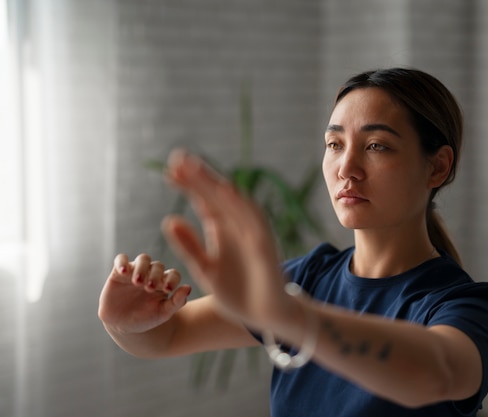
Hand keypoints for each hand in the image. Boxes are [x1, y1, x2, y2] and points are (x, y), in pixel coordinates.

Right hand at [98, 253, 191, 334]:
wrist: (123, 326)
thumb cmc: (146, 318)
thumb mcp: (163, 313)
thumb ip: (177, 302)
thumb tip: (188, 288)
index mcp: (165, 283)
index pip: (173, 274)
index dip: (172, 279)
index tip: (167, 289)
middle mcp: (152, 274)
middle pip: (158, 266)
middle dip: (155, 275)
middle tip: (149, 288)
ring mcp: (136, 271)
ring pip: (143, 259)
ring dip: (142, 268)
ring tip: (137, 282)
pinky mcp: (118, 272)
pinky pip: (121, 259)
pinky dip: (122, 262)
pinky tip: (123, 271)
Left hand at [161, 149, 294, 329]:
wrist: (266, 316)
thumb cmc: (238, 292)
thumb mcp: (205, 268)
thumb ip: (188, 246)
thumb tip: (168, 220)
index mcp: (223, 230)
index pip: (205, 201)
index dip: (189, 186)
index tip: (168, 173)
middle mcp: (238, 226)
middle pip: (217, 196)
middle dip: (199, 177)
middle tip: (177, 158)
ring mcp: (252, 233)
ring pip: (233, 203)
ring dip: (215, 185)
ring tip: (195, 169)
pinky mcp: (264, 245)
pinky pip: (253, 220)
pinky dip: (240, 205)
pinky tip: (225, 191)